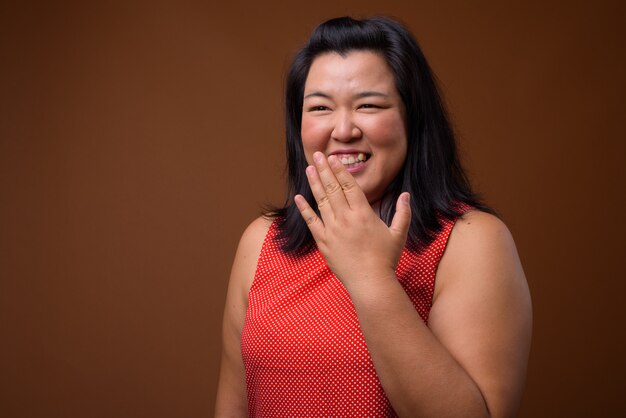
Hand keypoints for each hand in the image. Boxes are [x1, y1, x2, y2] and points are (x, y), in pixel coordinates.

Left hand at [294, 151, 411, 286]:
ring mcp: (332, 230)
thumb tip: (406, 194)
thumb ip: (403, 212)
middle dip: (324, 170)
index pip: (349, 186)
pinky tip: (299, 197)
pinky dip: (304, 208)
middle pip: (333, 188)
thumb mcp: (399, 234)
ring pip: (321, 201)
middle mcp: (346, 218)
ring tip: (309, 168)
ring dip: (314, 183)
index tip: (333, 159)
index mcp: (363, 214)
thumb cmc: (386, 259)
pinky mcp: (323, 242)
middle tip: (318, 155)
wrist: (370, 283)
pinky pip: (311, 221)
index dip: (340, 170)